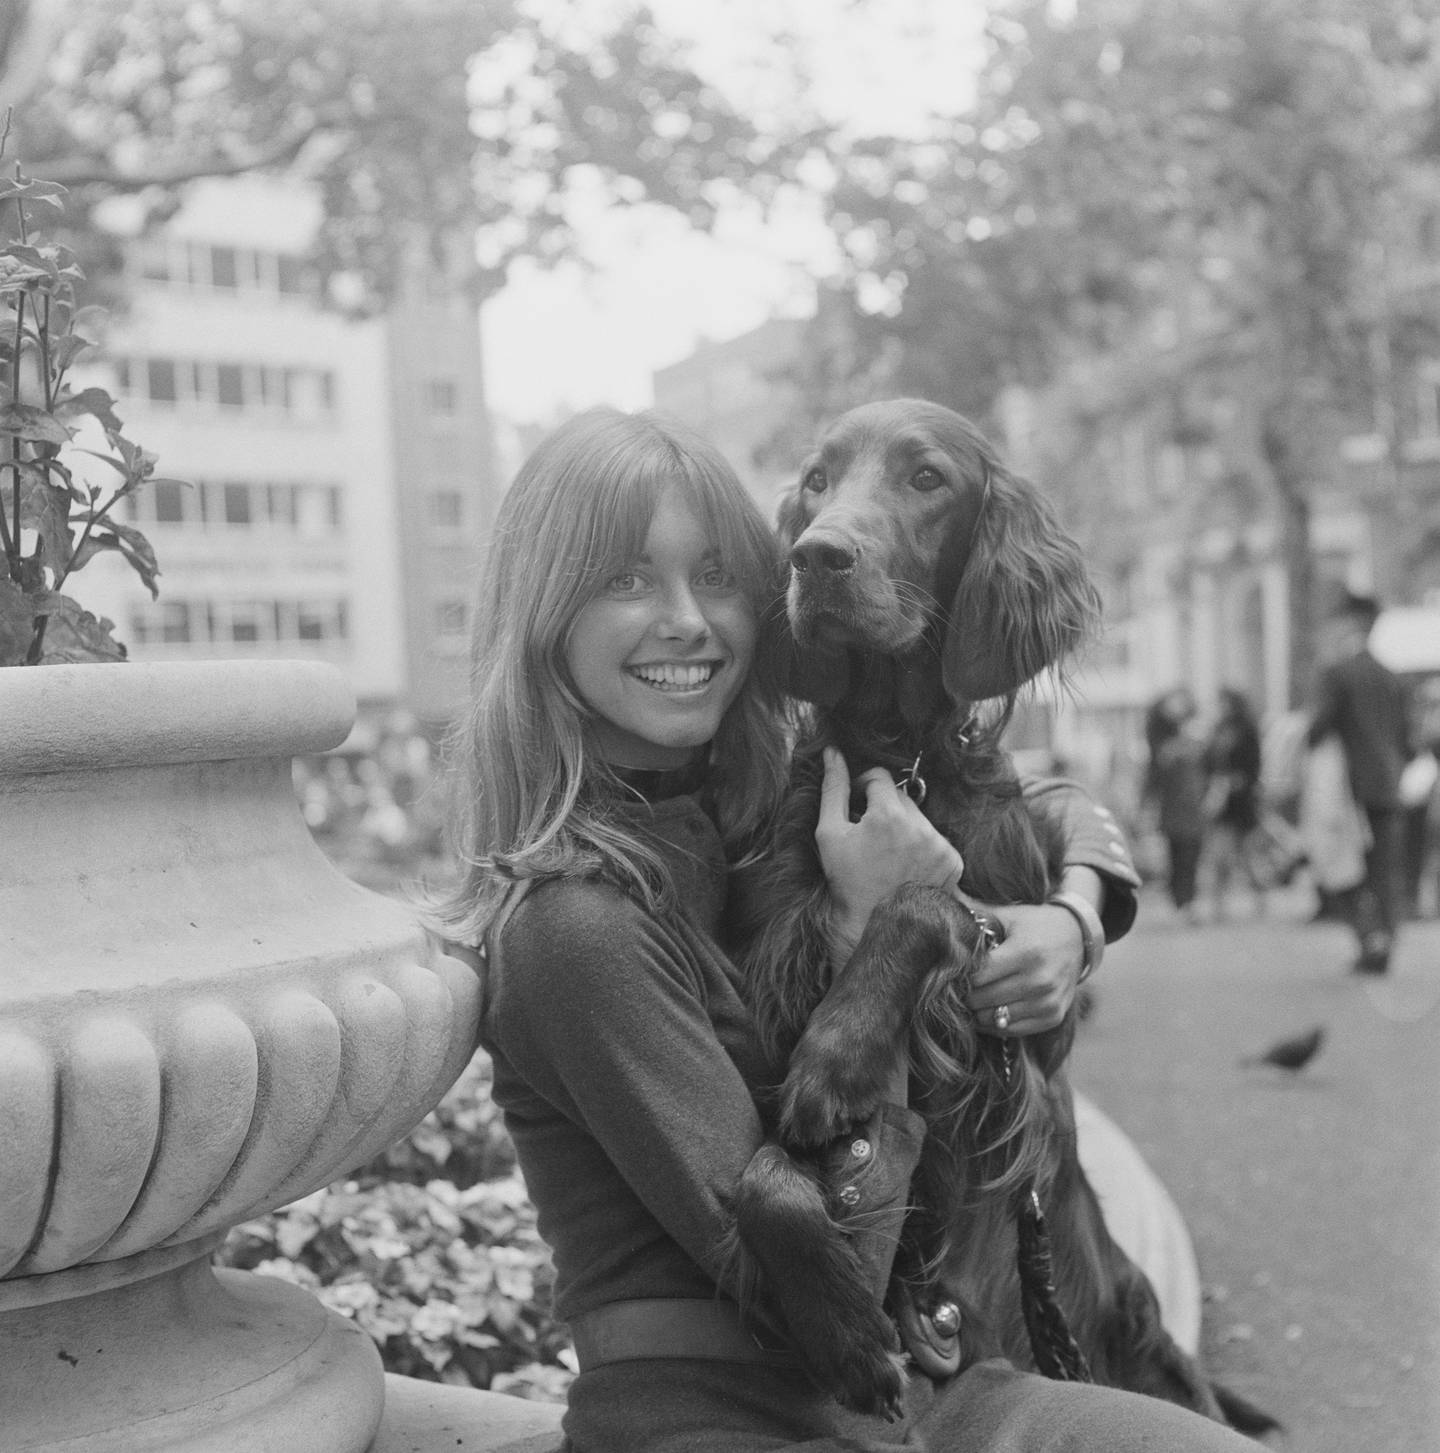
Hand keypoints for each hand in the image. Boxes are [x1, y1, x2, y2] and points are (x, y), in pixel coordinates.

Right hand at [815, 747, 964, 960]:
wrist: (876, 926)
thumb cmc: (847, 881)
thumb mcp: (830, 833)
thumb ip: (833, 788)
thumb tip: (833, 752)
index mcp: (889, 815)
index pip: (880, 776)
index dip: (864, 787)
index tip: (856, 806)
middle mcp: (920, 826)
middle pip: (901, 796)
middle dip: (883, 808)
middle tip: (869, 834)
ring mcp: (940, 845)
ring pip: (919, 817)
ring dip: (903, 826)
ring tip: (887, 853)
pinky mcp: (953, 861)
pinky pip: (935, 838)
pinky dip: (921, 846)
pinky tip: (906, 866)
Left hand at [964, 888, 1092, 1035]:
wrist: (1078, 938)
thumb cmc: (1034, 924)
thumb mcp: (1008, 914)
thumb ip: (975, 911)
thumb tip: (938, 905)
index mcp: (1026, 953)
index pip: (977, 976)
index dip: (960, 974)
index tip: (953, 969)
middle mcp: (1039, 980)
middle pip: (983, 999)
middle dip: (965, 994)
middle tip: (956, 986)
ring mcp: (1048, 1002)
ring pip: (994, 1018)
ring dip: (977, 1011)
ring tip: (971, 997)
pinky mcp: (1053, 1016)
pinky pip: (1012, 1030)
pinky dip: (995, 1023)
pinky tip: (988, 1008)